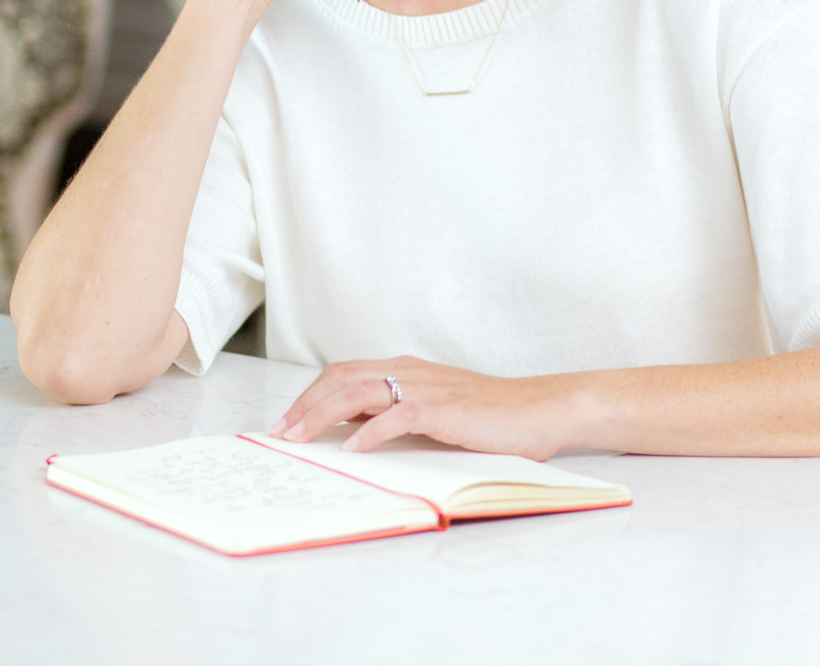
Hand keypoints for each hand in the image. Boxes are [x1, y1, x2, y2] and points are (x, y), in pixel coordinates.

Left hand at [266, 356, 572, 460]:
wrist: (539, 408)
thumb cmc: (489, 415)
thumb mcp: (434, 409)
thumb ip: (396, 412)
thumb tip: (352, 431)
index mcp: (404, 369)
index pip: (343, 374)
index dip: (311, 395)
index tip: (287, 420)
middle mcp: (408, 371)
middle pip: (340, 378)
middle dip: (305, 404)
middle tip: (280, 431)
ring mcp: (425, 388)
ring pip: (358, 392)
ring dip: (323, 415)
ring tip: (300, 438)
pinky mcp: (442, 409)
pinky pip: (396, 416)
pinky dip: (369, 433)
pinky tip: (353, 450)